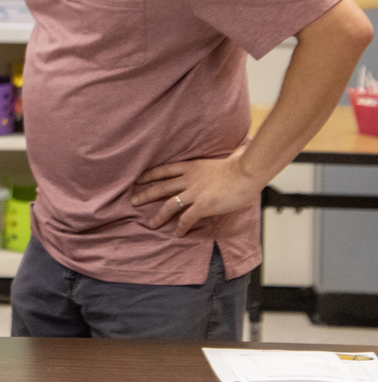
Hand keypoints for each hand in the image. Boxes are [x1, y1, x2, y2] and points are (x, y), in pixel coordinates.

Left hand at [130, 148, 263, 235]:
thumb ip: (223, 157)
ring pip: (169, 205)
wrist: (247, 172)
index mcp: (193, 166)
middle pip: (161, 187)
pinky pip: (186, 219)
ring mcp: (194, 192)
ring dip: (158, 216)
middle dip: (145, 194)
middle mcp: (189, 179)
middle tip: (133, 201)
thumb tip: (240, 148)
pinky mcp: (202, 205)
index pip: (165, 170)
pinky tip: (177, 234)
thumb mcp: (225, 158)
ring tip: (151, 224)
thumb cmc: (243, 165)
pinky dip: (180, 227)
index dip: (151, 175)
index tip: (139, 178)